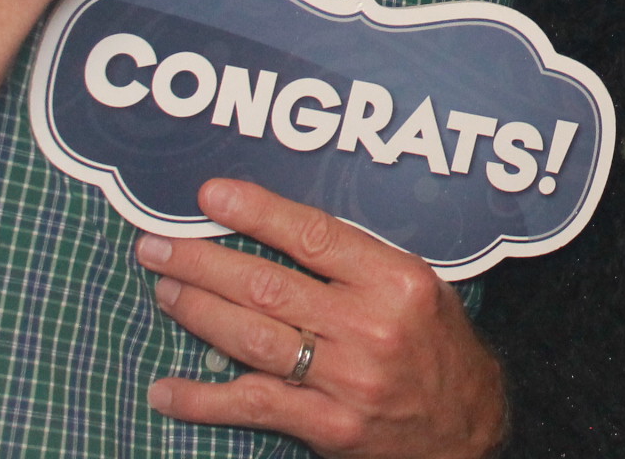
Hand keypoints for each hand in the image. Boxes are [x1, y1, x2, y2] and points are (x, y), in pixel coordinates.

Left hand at [138, 180, 506, 458]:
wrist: (466, 427)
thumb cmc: (437, 343)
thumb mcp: (420, 286)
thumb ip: (361, 262)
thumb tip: (281, 229)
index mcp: (396, 280)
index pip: (314, 236)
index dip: (257, 213)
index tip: (210, 197)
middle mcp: (370, 326)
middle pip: (268, 286)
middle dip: (203, 262)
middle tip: (158, 246)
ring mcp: (347, 379)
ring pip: (252, 339)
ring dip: (198, 312)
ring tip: (163, 290)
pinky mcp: (329, 426)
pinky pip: (253, 406)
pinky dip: (203, 398)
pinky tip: (166, 389)